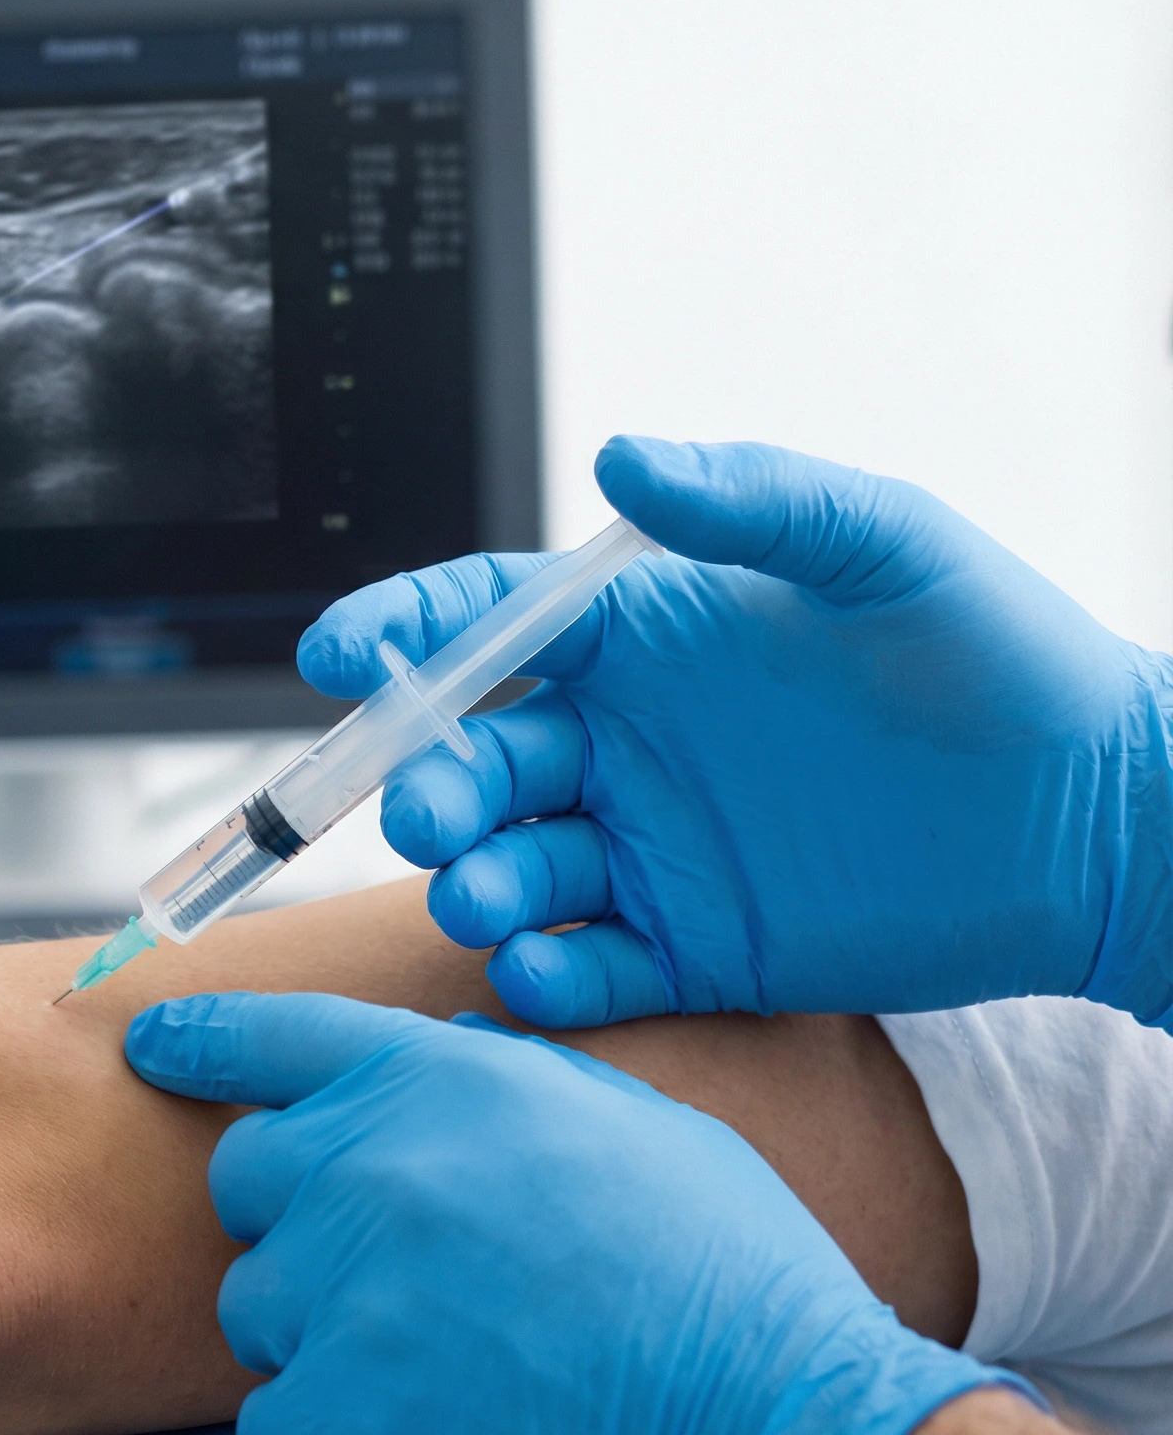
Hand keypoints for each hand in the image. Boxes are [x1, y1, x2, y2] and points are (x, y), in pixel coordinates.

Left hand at [125, 991, 1014, 1434]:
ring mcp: (334, 1297)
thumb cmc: (730, 1280)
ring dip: (320, 1336)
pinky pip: (274, 1424)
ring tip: (449, 1373)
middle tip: (402, 1275)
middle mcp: (363, 1170)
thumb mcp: (632, 1123)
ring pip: (257, 1307)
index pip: (272, 1038)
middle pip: (245, 1178)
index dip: (203, 1041)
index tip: (153, 1046)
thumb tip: (443, 1062)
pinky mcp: (324, 1423)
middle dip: (300, 1217)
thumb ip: (508, 1082)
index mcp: (435, 1084)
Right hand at [300, 438, 1172, 1026]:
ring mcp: (651, 852)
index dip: (399, 634)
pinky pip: (586, 970)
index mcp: (643, 640)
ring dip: (474, 883)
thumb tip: (618, 456)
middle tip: (434, 810)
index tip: (338, 657)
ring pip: (512, 869)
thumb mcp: (887, 547)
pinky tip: (547, 970)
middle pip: (473, 759)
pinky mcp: (691, 949)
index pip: (485, 624)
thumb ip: (753, 500)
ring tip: (490, 895)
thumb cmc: (1004, 659)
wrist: (1102, 822)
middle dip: (427, 783)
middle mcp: (626, 745)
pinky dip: (545, 978)